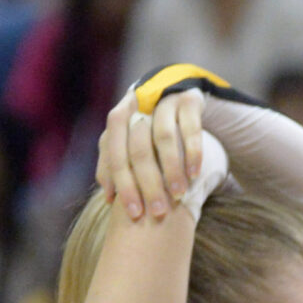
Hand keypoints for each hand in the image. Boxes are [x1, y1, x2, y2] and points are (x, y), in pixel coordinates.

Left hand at [97, 85, 204, 221]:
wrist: (178, 90)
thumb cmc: (152, 129)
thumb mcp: (133, 142)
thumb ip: (119, 162)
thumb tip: (108, 197)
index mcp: (119, 119)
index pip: (114, 153)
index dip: (121, 183)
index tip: (132, 212)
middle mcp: (137, 106)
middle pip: (137, 148)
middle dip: (147, 183)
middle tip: (157, 211)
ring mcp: (163, 101)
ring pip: (164, 138)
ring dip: (171, 169)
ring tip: (178, 194)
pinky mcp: (189, 100)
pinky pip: (190, 129)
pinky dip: (192, 153)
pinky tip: (194, 174)